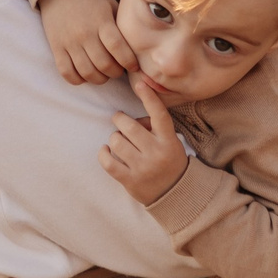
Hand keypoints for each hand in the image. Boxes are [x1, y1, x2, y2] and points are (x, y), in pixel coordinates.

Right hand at [40, 0, 139, 84]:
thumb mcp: (111, 5)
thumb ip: (122, 25)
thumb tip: (138, 47)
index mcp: (102, 21)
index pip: (118, 48)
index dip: (129, 62)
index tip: (133, 66)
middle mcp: (85, 33)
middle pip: (104, 64)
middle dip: (115, 73)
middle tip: (118, 70)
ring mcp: (69, 42)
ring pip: (87, 72)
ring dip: (99, 78)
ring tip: (103, 74)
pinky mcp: (56, 48)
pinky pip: (67, 73)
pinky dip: (78, 79)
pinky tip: (85, 74)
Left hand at [101, 75, 189, 204]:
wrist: (175, 194)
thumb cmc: (169, 161)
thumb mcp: (170, 142)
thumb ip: (154, 127)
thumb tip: (131, 118)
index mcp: (168, 140)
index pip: (159, 115)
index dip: (149, 97)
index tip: (140, 83)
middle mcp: (156, 153)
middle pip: (129, 127)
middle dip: (119, 119)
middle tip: (119, 119)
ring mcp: (143, 168)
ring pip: (116, 142)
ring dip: (114, 138)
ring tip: (118, 141)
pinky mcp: (130, 181)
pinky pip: (108, 162)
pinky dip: (103, 153)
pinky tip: (106, 150)